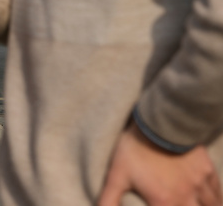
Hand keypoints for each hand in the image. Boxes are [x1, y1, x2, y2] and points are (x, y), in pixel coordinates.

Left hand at [99, 124, 220, 205]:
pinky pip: (217, 193)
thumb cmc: (135, 149)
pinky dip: (215, 201)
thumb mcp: (116, 175)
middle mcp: (186, 199)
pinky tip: (212, 202)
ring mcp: (200, 186)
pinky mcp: (207, 172)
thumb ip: (108, 199)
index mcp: (164, 203)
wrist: (159, 122)